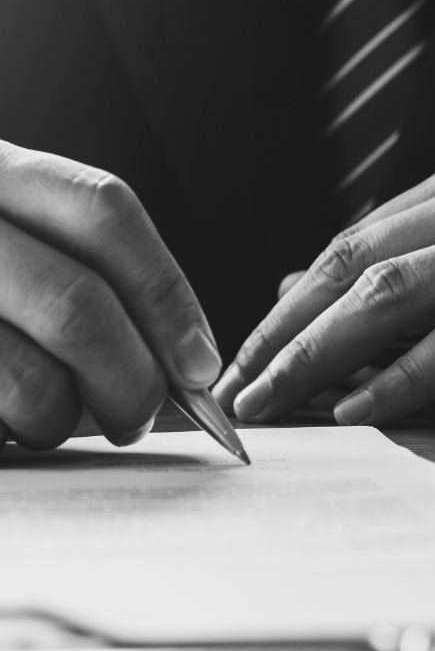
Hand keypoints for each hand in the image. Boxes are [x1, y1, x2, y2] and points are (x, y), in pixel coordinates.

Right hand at [0, 141, 220, 449]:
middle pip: (78, 305)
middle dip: (131, 382)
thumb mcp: (10, 239)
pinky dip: (9, 437)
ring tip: (50, 419)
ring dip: (62, 422)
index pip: (103, 212)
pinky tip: (2, 423)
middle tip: (134, 416)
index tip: (199, 362)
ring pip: (30, 383)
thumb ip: (73, 271)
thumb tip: (180, 360)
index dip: (167, 294)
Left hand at [213, 142, 434, 426]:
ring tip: (270, 401)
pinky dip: (401, 377)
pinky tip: (353, 409)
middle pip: (356, 265)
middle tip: (239, 387)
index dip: (291, 306)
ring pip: (391, 293)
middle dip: (284, 332)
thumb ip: (400, 263)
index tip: (249, 356)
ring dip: (318, 355)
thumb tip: (290, 286)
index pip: (353, 244)